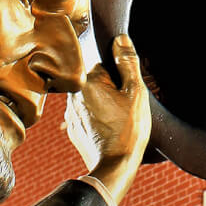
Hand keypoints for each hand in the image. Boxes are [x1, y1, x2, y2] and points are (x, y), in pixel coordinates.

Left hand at [63, 34, 151, 205]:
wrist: (115, 167)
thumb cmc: (128, 129)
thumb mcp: (135, 92)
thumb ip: (127, 62)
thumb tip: (120, 39)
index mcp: (86, 81)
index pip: (103, 64)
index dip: (118, 75)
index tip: (125, 89)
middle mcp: (72, 95)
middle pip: (95, 81)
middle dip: (110, 88)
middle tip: (124, 105)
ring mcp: (70, 114)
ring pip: (90, 98)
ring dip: (103, 102)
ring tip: (118, 119)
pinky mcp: (73, 129)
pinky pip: (86, 114)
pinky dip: (97, 117)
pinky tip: (110, 128)